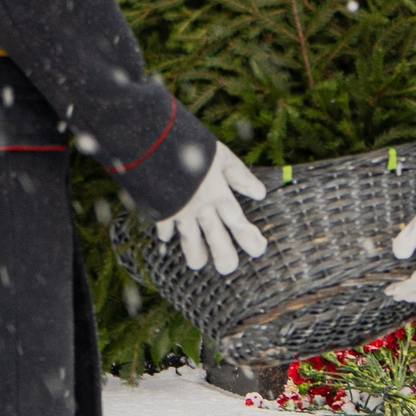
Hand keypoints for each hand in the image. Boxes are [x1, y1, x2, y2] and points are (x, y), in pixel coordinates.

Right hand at [153, 149, 268, 273]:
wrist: (154, 147)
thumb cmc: (192, 146)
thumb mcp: (222, 157)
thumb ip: (241, 177)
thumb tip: (261, 194)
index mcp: (219, 195)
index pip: (238, 223)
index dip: (249, 237)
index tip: (259, 250)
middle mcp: (201, 208)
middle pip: (215, 236)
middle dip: (223, 254)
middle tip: (228, 269)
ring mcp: (179, 211)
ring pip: (189, 237)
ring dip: (194, 252)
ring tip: (197, 265)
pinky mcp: (160, 209)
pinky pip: (163, 224)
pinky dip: (165, 232)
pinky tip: (165, 239)